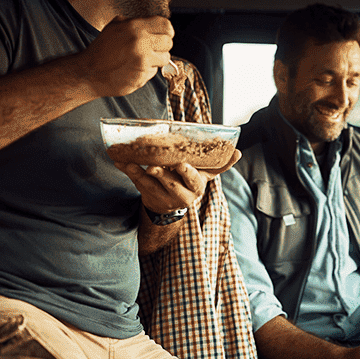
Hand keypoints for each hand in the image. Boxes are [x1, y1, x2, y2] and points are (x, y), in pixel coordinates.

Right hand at [78, 16, 173, 96]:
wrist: (89, 72)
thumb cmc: (101, 49)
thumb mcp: (115, 26)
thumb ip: (136, 23)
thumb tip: (155, 24)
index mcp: (134, 27)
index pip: (166, 25)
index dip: (166, 30)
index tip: (164, 34)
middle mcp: (140, 43)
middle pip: (168, 41)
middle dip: (162, 45)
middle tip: (152, 48)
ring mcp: (142, 61)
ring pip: (166, 57)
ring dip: (157, 59)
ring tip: (142, 59)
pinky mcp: (142, 75)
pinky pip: (155, 71)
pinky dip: (148, 70)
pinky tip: (134, 68)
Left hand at [111, 147, 241, 212]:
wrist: (169, 205)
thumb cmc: (188, 183)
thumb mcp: (205, 176)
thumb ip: (220, 165)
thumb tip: (238, 152)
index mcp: (197, 187)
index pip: (194, 180)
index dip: (187, 173)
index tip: (181, 165)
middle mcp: (180, 196)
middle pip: (171, 184)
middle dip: (163, 175)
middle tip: (154, 167)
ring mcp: (162, 197)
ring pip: (151, 185)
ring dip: (140, 172)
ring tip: (132, 162)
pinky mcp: (147, 194)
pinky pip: (136, 182)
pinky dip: (128, 170)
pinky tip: (120, 160)